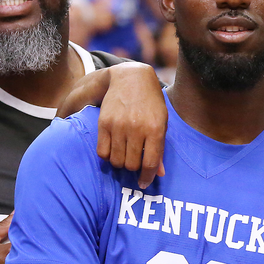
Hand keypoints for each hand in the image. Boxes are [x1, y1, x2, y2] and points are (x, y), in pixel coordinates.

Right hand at [98, 63, 167, 188]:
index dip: (146, 177)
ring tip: (124, 155)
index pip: (149, 163)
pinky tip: (113, 150)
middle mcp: (136, 129)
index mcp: (155, 130)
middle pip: (131, 165)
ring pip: (116, 160)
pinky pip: (102, 151)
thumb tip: (159, 174)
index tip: (143, 183)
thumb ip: (160, 149)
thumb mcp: (162, 124)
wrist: (132, 79)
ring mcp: (118, 126)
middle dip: (133, 168)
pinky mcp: (103, 123)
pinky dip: (107, 156)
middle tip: (134, 162)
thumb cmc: (151, 104)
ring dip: (120, 163)